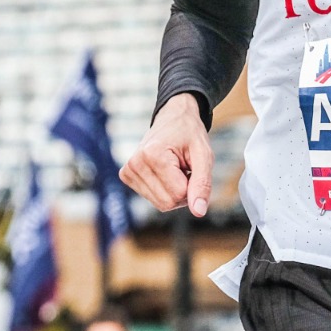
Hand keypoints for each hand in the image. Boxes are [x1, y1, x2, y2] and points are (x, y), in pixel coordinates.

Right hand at [120, 94, 213, 215]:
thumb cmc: (190, 135)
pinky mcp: (126, 175)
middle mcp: (135, 163)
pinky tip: (164, 172)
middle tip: (184, 168)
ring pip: (160, 204)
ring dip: (174, 191)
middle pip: (167, 203)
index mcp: (152, 155)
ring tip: (174, 168)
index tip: (191, 166)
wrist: (173, 118)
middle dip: (183, 191)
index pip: (179, 194)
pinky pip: (152, 199)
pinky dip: (164, 190)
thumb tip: (198, 212)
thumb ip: (202, 183)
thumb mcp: (204, 155)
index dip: (192, 185)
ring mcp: (128, 170)